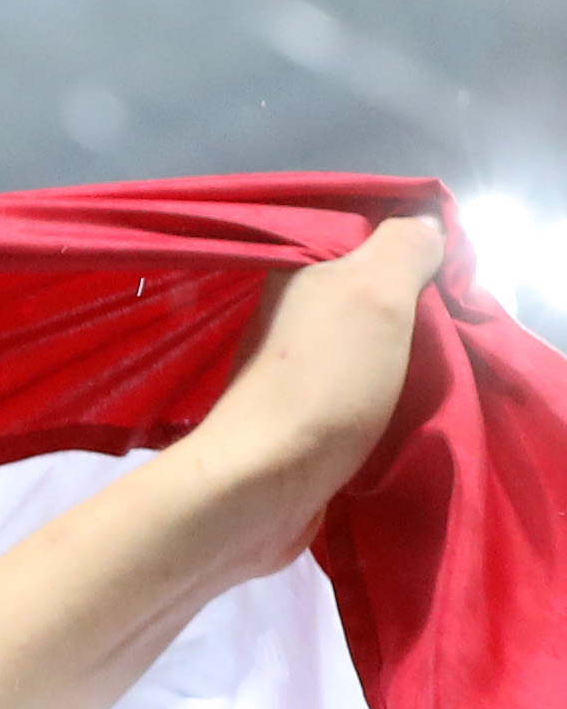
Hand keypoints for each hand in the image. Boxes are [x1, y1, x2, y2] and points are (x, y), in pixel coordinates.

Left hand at [171, 213, 445, 579]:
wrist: (259, 485)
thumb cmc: (321, 382)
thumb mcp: (374, 293)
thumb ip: (402, 247)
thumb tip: (425, 222)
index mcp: (296, 272)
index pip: (366, 237)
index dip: (415, 250)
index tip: (448, 276)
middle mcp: (286, 313)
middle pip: (368, 292)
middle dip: (411, 305)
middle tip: (449, 325)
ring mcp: (289, 366)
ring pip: (363, 340)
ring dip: (398, 352)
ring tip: (431, 362)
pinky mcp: (297, 414)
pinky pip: (354, 386)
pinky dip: (380, 390)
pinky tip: (402, 397)